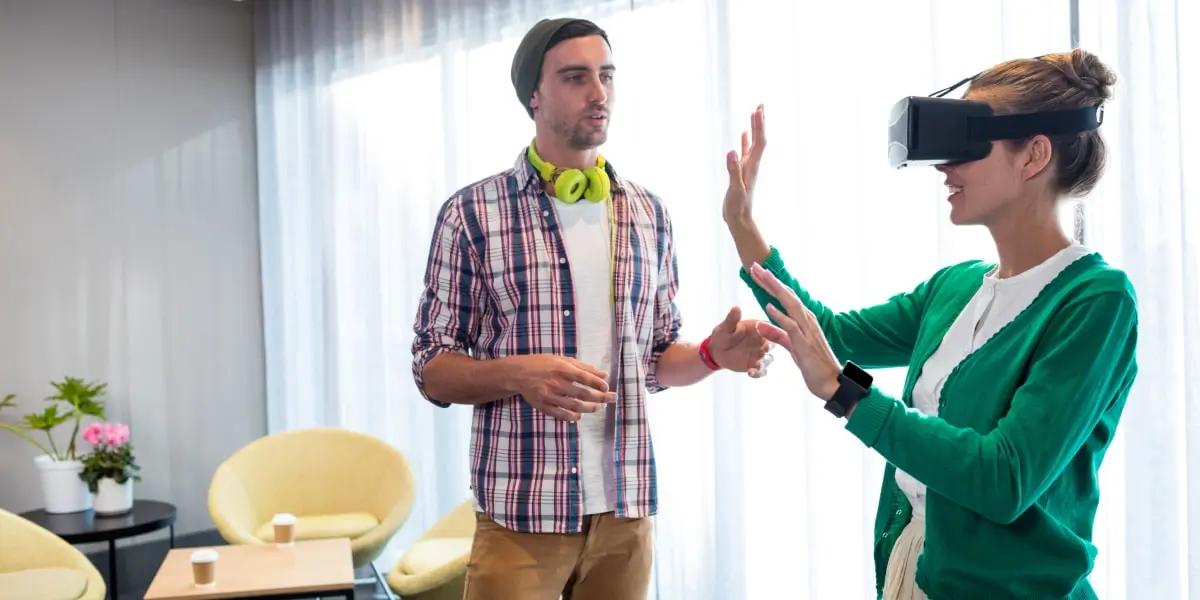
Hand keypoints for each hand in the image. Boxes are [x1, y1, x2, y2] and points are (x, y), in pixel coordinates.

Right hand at [507, 355, 617, 420]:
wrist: (518, 373)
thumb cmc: (543, 364)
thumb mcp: (563, 360)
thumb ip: (584, 368)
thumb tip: (604, 375)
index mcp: (561, 369)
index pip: (584, 377)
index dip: (597, 384)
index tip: (607, 388)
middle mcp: (556, 383)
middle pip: (582, 394)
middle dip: (600, 398)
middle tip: (612, 399)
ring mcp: (549, 396)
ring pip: (574, 406)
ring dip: (590, 408)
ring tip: (599, 407)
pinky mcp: (543, 406)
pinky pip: (561, 415)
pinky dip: (573, 416)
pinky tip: (580, 414)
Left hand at [708, 306, 773, 376]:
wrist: (717, 351)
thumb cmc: (722, 334)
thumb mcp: (725, 327)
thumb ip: (732, 319)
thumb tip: (736, 308)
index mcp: (758, 328)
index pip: (770, 327)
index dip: (772, 330)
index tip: (769, 332)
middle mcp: (762, 341)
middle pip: (773, 344)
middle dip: (771, 347)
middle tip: (765, 349)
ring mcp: (760, 354)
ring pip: (768, 359)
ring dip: (765, 362)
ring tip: (758, 364)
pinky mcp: (755, 366)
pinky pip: (761, 371)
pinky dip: (758, 373)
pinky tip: (751, 372)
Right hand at [723, 104, 766, 224]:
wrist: (739, 220)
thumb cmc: (737, 207)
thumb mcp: (734, 189)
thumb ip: (733, 171)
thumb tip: (731, 152)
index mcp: (752, 166)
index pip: (759, 141)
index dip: (759, 126)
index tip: (757, 110)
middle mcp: (752, 164)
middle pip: (759, 139)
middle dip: (759, 122)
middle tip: (760, 105)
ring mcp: (747, 167)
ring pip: (752, 143)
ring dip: (754, 128)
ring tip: (754, 113)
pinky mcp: (741, 172)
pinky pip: (744, 152)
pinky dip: (745, 141)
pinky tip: (743, 134)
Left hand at [747, 264, 841, 400]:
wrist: (831, 383)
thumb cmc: (814, 365)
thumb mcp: (791, 347)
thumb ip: (777, 334)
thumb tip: (760, 324)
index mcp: (803, 320)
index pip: (785, 297)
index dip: (770, 284)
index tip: (757, 272)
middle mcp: (806, 320)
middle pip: (786, 295)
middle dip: (770, 280)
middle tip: (754, 266)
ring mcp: (807, 330)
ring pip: (790, 304)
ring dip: (775, 290)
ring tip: (762, 276)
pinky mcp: (804, 344)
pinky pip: (790, 327)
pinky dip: (779, 316)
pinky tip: (769, 307)